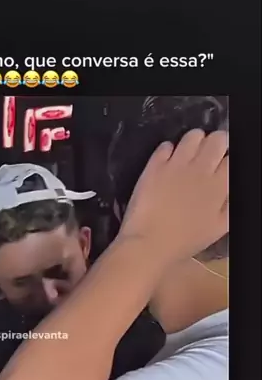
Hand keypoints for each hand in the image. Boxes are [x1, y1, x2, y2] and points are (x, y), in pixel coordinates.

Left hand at [119, 129, 227, 265]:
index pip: (230, 158)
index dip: (226, 160)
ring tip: (189, 154)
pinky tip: (167, 162)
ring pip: (193, 136)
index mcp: (219, 186)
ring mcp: (177, 164)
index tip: (220, 166)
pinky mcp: (155, 165)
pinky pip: (166, 145)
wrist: (149, 243)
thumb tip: (228, 188)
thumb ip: (229, 204)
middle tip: (208, 155)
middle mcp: (201, 169)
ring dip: (193, 142)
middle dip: (215, 144)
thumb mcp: (218, 227)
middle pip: (217, 139)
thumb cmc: (185, 241)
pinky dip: (168, 150)